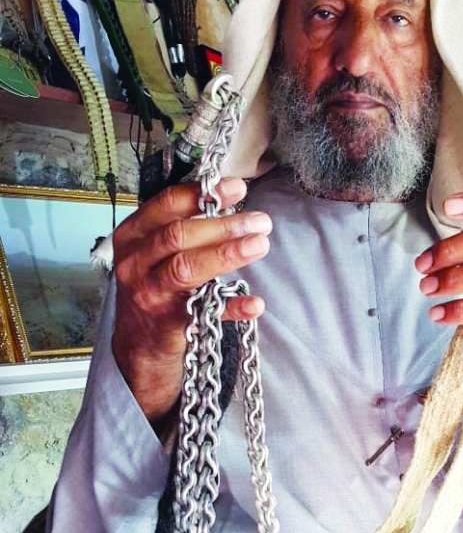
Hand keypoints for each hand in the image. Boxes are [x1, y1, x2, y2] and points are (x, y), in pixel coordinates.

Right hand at [112, 176, 271, 427]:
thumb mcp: (155, 252)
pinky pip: (204, 311)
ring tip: (260, 244)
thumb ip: (183, 227)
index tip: (236, 187)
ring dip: (227, 254)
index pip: (164, 205)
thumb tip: (227, 198)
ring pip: (186, 268)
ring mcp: (149, 293)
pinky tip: (255, 303)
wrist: (138, 345)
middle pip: (178, 236)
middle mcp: (135, 263)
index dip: (201, 193)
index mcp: (133, 236)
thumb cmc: (154, 288)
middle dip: (223, 225)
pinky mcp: (167, 323)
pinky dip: (232, 307)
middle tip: (259, 221)